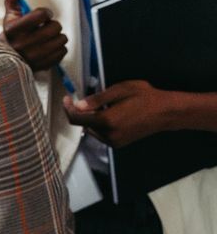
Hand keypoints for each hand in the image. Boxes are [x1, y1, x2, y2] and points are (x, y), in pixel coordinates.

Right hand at [1, 0, 67, 72]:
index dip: (46, 12)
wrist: (4, 60)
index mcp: (13, 29)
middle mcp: (22, 44)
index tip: (43, 16)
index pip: (41, 14)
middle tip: (46, 27)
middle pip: (55, 27)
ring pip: (61, 40)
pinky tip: (50, 47)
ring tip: (48, 37)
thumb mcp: (9, 15)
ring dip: (58, 36)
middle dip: (53, 25)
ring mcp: (33, 57)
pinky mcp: (42, 65)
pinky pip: (62, 52)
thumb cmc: (11, 35)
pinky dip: (59, 48)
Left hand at [64, 80, 180, 147]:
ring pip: (91, 130)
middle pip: (83, 124)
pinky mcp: (119, 144)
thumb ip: (97, 98)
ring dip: (91, 118)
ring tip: (105, 106)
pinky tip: (111, 114)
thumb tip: (78, 105)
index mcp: (107, 121)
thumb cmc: (146, 97)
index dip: (68, 108)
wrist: (166, 112)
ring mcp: (114, 141)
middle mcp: (108, 134)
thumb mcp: (121, 90)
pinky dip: (100, 124)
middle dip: (81, 112)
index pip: (77, 118)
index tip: (67, 99)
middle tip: (86, 99)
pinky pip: (101, 134)